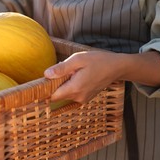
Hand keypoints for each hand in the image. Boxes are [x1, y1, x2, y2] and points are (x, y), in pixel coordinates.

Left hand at [44, 50, 159, 103]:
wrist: (116, 67)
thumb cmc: (98, 61)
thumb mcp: (78, 59)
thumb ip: (61, 68)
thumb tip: (46, 75)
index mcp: (74, 88)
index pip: (52, 96)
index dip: (45, 89)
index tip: (43, 81)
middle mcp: (78, 98)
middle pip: (57, 96)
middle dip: (55, 85)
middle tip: (60, 72)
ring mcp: (82, 100)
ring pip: (64, 95)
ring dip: (63, 86)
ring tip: (72, 73)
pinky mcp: (85, 99)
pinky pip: (72, 95)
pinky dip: (70, 87)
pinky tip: (77, 77)